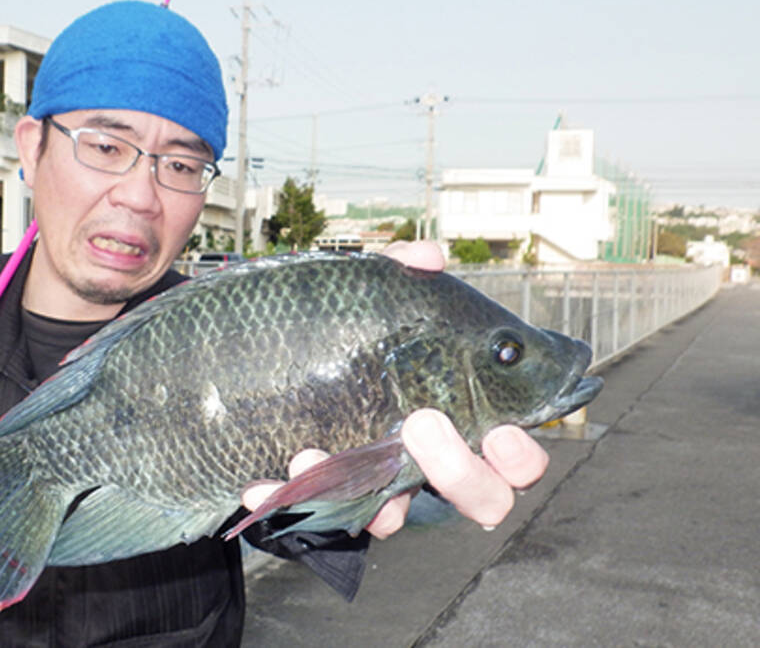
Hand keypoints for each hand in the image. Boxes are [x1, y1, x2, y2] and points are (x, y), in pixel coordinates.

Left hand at [241, 242, 547, 538]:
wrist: (257, 365)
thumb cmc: (340, 335)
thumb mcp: (366, 300)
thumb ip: (398, 276)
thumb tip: (427, 258)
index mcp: (458, 422)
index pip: (515, 461)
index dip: (520, 457)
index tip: (498, 432)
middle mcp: (425, 466)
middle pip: (480, 499)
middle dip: (459, 471)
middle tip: (423, 424)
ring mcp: (374, 489)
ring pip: (390, 517)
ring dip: (362, 491)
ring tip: (314, 453)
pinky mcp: (319, 500)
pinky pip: (306, 513)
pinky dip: (281, 501)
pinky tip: (256, 483)